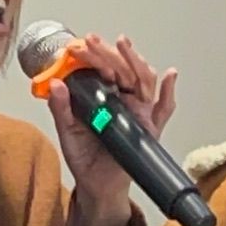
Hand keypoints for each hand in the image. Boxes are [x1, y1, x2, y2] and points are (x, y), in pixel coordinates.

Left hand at [48, 35, 177, 225]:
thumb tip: (55, 84)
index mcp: (102, 94)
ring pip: (143, 80)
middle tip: (95, 41)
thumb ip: (61, 108)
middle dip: (110, 52)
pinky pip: (164, 108)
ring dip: (136, 61)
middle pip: (122, 68)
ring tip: (125, 46)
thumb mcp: (67, 131)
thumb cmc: (85, 156)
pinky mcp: (150, 126)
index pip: (101, 68)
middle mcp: (123, 98)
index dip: (92, 55)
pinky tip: (170, 75)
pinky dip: (169, 91)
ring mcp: (138, 110)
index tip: (80, 46)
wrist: (97, 184)